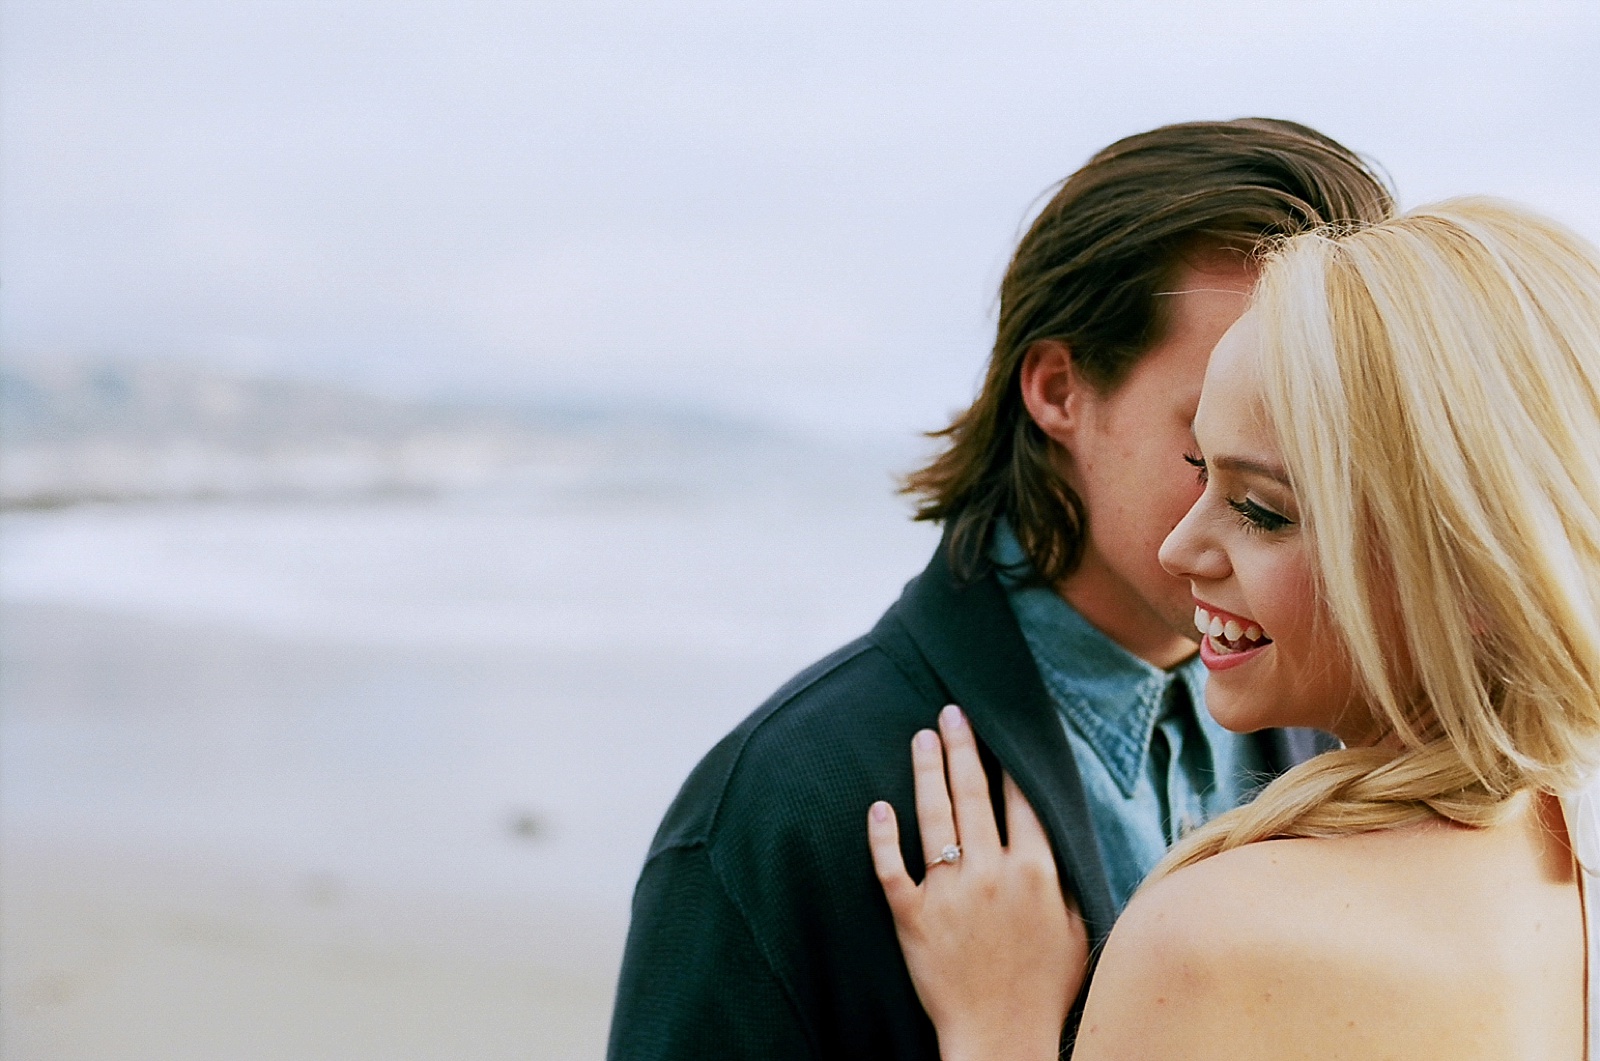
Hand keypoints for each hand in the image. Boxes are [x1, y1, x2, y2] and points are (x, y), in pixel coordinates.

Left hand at [868, 705, 1087, 1060]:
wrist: (1002, 1039)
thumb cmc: (1045, 991)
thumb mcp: (1078, 929)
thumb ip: (1068, 879)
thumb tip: (1060, 837)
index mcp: (1036, 873)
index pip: (1020, 801)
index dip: (1008, 763)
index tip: (999, 732)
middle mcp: (991, 873)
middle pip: (974, 794)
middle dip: (963, 747)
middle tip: (951, 712)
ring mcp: (949, 893)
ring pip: (934, 816)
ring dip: (927, 769)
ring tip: (921, 736)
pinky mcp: (912, 917)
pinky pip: (891, 867)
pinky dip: (883, 835)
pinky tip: (878, 806)